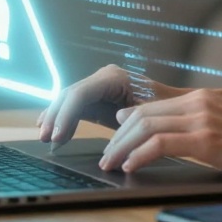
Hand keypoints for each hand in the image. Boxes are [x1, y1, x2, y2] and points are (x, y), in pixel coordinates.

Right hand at [37, 64, 179, 146]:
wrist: (177, 104)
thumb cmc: (167, 110)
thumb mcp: (148, 118)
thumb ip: (127, 126)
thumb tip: (109, 145)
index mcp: (114, 78)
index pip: (80, 93)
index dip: (66, 115)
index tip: (57, 136)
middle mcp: (104, 77)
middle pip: (70, 94)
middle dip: (56, 116)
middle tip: (45, 138)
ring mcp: (99, 85)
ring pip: (69, 99)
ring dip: (56, 117)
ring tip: (45, 136)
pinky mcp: (98, 96)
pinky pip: (76, 105)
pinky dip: (63, 117)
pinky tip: (51, 128)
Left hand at [98, 89, 221, 185]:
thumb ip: (200, 127)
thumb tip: (173, 141)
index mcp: (202, 98)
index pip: (151, 107)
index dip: (127, 124)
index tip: (115, 140)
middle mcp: (198, 102)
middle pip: (142, 115)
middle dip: (118, 137)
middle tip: (107, 156)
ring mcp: (201, 119)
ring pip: (145, 127)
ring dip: (122, 147)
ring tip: (112, 164)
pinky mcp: (206, 139)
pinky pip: (159, 144)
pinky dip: (139, 155)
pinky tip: (131, 167)